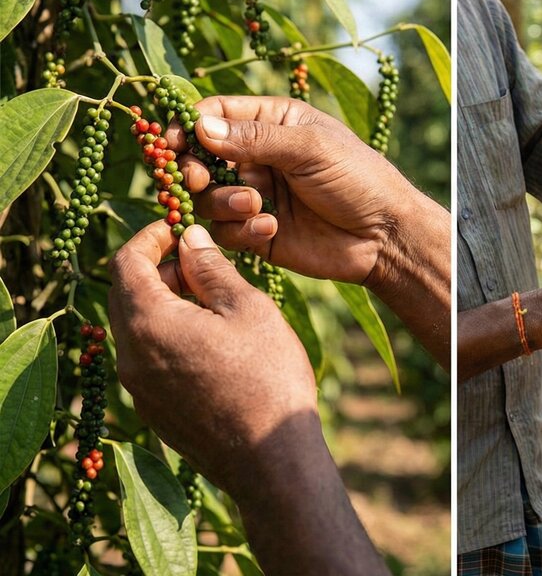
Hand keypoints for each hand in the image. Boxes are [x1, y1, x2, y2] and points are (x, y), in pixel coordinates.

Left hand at [107, 222, 315, 494]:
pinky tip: (216, 342)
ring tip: (217, 300)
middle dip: (161, 269)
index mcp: (148, 322)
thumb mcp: (248, 309)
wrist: (271, 459)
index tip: (181, 226)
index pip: (125, 261)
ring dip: (169, 303)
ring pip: (140, 328)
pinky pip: (152, 358)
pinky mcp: (154, 410)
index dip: (151, 235)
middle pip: (128, 294)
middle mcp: (130, 355)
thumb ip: (211, 269)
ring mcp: (139, 388)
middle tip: (204, 260)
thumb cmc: (267, 377)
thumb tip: (189, 240)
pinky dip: (173, 336)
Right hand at [166, 96, 438, 286]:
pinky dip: (240, 231)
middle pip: (199, 157)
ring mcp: (255, 195)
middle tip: (195, 178)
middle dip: (192, 168)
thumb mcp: (311, 148)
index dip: (188, 125)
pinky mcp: (257, 233)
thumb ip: (256, 138)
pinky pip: (225, 231)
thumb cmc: (359, 178)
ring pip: (207, 196)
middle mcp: (258, 156)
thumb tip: (200, 127)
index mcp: (272, 122)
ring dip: (222, 200)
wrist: (385, 236)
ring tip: (255, 205)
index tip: (173, 141)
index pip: (215, 115)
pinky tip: (270, 228)